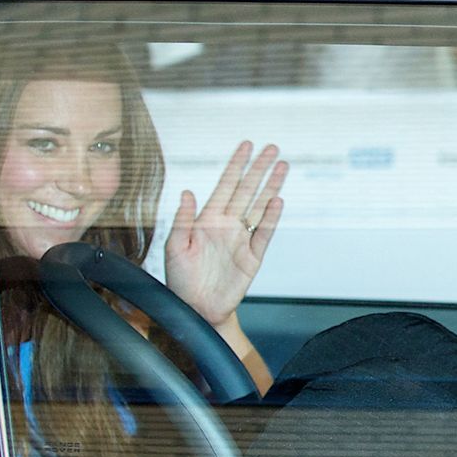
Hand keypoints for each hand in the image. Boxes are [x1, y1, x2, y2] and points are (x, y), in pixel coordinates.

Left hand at [163, 141, 286, 329]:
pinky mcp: (252, 257)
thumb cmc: (180, 280)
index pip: (225, 185)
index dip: (236, 165)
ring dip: (271, 187)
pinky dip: (271, 218)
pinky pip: (264, 233)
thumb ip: (182, 219)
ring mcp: (241, 240)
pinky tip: (277, 201)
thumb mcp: (173, 248)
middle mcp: (227, 225)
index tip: (246, 146)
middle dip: (259, 169)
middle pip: (247, 190)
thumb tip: (187, 193)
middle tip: (272, 148)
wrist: (196, 310)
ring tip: (283, 167)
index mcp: (207, 219)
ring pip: (259, 207)